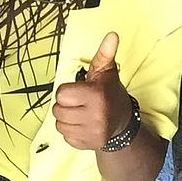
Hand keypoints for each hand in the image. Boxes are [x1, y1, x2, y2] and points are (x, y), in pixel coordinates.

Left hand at [53, 32, 132, 149]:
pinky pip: (65, 137)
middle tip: (79, 103)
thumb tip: (112, 34)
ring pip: (59, 125)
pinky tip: (82, 125)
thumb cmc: (111, 94)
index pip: (62, 94)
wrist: (123, 125)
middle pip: (58, 110)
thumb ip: (105, 53)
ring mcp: (92, 133)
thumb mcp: (107, 72)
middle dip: (65, 105)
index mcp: (96, 96)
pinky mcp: (88, 145)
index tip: (78, 91)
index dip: (67, 91)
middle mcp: (95, 116)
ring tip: (80, 113)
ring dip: (66, 119)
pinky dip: (71, 132)